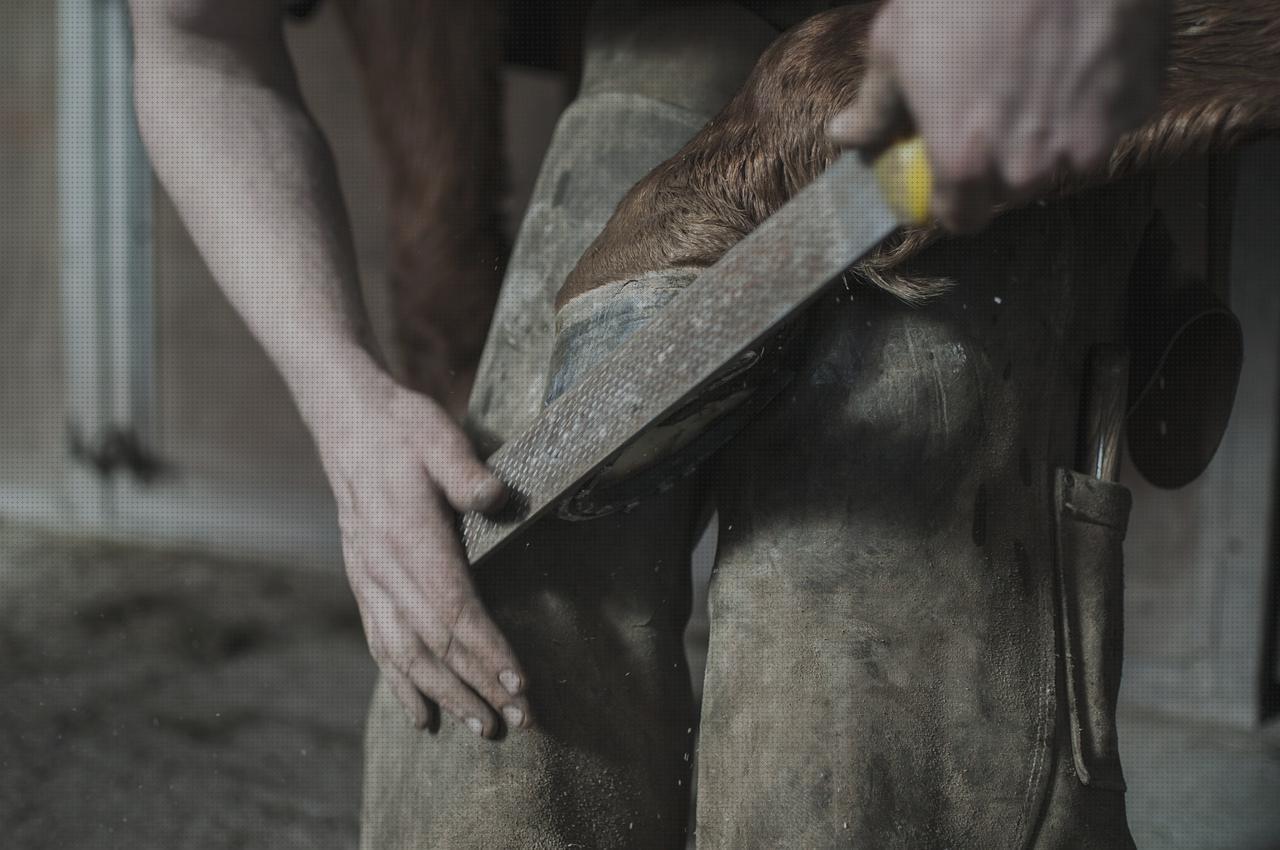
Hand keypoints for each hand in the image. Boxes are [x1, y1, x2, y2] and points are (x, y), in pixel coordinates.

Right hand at [310, 364, 530, 736]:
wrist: (348, 422)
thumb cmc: (403, 428)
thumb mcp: (438, 436)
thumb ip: (467, 471)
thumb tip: (500, 499)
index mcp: (408, 537)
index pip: (453, 608)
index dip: (486, 650)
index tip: (519, 683)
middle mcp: (384, 569)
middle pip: (433, 644)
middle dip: (476, 687)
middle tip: (517, 722)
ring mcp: (370, 580)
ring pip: (405, 654)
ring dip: (445, 696)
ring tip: (481, 729)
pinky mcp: (364, 583)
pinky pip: (381, 644)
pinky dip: (401, 685)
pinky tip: (422, 716)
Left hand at [830, 0, 1167, 231]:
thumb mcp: (896, 44)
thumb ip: (875, 105)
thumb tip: (848, 134)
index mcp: (964, 163)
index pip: (961, 219)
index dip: (953, 198)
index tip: (950, 173)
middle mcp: (1028, 166)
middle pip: (1013, 191)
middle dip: (1001, 161)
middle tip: (992, 107)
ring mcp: (1089, 138)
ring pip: (1066, 159)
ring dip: (1051, 133)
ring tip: (1035, 74)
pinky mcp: (1135, 103)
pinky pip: (1111, 118)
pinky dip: (1095, 97)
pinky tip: (1075, 53)